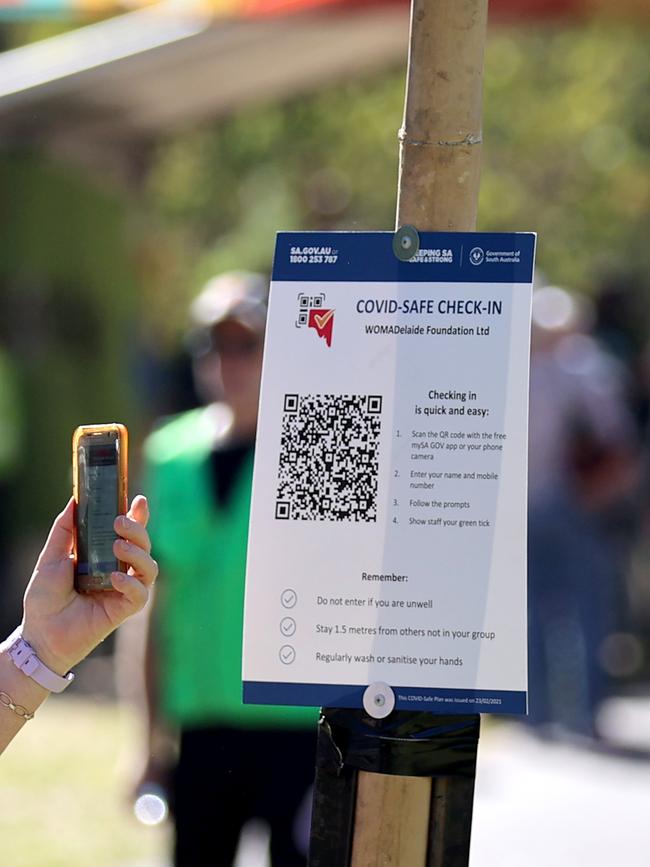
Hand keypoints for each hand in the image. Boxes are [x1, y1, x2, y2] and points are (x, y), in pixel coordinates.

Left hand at [21, 495, 157, 675]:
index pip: (129, 533)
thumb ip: (64, 530)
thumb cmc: (44, 598)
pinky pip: (141, 594)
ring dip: (138, 553)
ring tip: (118, 547)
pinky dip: (131, 584)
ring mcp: (123, 590)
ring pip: (149, 568)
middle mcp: (119, 570)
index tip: (138, 500)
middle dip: (138, 530)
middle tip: (119, 523)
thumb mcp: (50, 557)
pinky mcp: (124, 610)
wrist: (39, 633)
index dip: (138, 516)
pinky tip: (114, 578)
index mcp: (105, 556)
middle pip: (144, 546)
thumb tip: (75, 501)